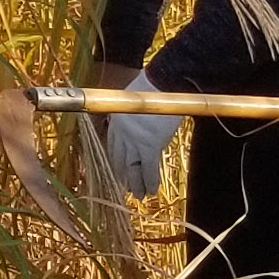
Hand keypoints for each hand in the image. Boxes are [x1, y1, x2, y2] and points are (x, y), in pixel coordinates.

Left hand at [85, 74, 175, 198]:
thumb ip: (134, 117)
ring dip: (136, 183)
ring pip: (133, 168)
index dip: (117, 160)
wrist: (164, 82)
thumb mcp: (136, 102)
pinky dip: (150, 181)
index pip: (113, 145)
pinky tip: (152, 191)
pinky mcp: (149, 145)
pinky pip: (148, 168)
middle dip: (123, 175)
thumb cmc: (155, 87)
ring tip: (140, 196)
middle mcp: (121, 132)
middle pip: (120, 159)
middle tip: (126, 188)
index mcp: (116, 119)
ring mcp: (134, 140)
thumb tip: (145, 127)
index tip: (118, 170)